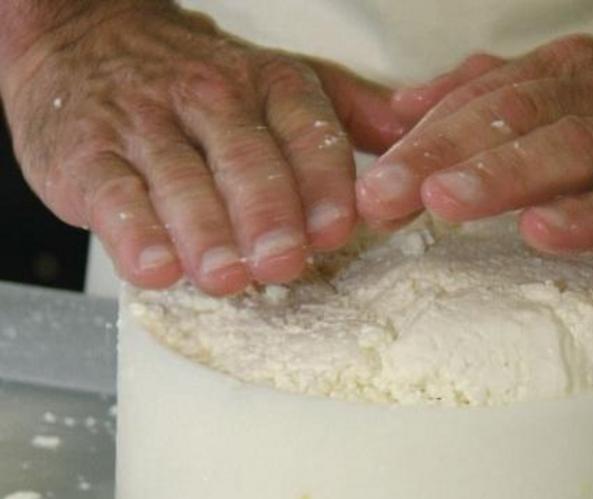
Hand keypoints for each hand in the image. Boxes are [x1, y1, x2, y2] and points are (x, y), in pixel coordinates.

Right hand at [0, 1, 404, 294]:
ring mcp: (146, 124)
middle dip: (268, 213)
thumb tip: (418, 144)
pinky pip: (112, 193)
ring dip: (205, 231)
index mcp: (268, 86)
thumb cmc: (197, 86)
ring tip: (226, 276)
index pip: (305, 130)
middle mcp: (209, 98)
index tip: (337, 230)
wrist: (86, 41)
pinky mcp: (87, 153)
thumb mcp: (278, 85)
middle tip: (283, 262)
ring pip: (179, 178)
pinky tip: (154, 268)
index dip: (323, 182)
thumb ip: (346, 115)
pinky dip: (132, 232)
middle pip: (245, 157)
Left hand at [356, 35, 592, 288]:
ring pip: (573, 149)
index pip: (484, 96)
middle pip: (517, 115)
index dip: (422, 136)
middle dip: (442, 153)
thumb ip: (484, 103)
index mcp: (570, 75)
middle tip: (383, 193)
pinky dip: (587, 217)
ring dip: (504, 176)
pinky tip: (541, 231)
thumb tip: (403, 109)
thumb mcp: (559, 110)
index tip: (370, 178)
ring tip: (444, 201)